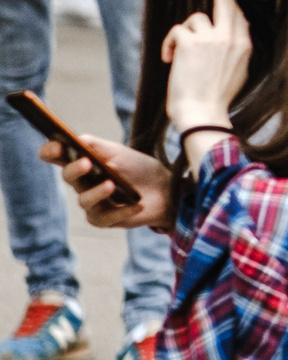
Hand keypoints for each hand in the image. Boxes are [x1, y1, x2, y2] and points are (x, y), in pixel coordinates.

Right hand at [40, 134, 170, 230]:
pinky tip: (137, 205)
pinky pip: (105, 218)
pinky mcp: (103, 219)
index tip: (56, 147)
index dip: (50, 152)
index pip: (57, 157)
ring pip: (84, 200)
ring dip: (97, 192)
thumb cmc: (138, 168)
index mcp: (82, 163)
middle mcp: (82, 183)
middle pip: (68, 177)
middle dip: (75, 170)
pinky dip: (122, 211)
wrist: (165, 188)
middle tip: (86, 162)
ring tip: (111, 184)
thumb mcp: (118, 152)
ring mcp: (91, 203)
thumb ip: (95, 145)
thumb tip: (75, 140)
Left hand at [162, 0, 252, 136]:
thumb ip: (236, 51)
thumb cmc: (217, 99)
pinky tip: (168, 58)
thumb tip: (232, 36)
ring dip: (185, 34)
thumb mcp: (238, 72)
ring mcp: (212, 38)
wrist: (203, 114)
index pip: (239, 16)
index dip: (232, 4)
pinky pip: (178, 30)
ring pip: (196, 19)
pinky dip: (170, 43)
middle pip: (227, 2)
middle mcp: (231, 37)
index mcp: (244, 46)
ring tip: (178, 54)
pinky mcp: (190, 42)